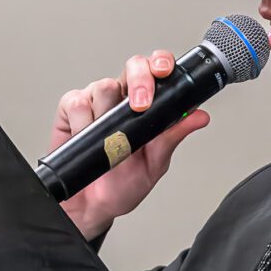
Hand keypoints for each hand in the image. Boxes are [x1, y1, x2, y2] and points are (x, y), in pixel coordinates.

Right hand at [56, 49, 209, 239]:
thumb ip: (173, 136)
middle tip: (140, 105)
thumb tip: (199, 117)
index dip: (161, 64)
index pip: (157, 71)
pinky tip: (86, 137)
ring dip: (106, 115)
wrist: (92, 206)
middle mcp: (122, 97)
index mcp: (148, 105)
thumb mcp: (155, 164)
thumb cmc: (123, 185)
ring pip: (103, 86)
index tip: (165, 73)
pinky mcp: (71, 109)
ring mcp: (97, 101)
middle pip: (133, 66)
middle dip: (139, 80)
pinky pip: (77, 102)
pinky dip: (82, 122)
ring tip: (108, 141)